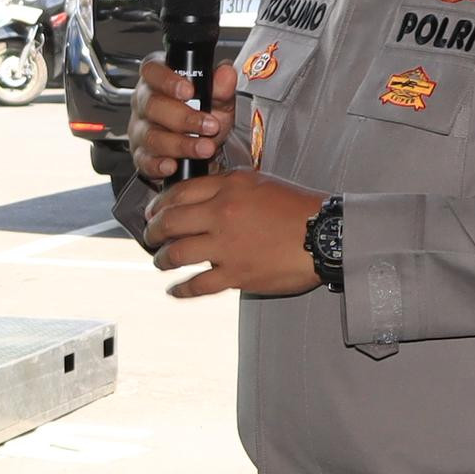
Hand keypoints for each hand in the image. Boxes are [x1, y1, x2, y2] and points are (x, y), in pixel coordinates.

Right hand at [127, 53, 235, 179]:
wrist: (204, 148)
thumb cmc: (204, 116)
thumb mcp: (220, 100)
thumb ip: (222, 87)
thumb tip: (226, 74)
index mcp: (158, 81)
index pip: (152, 71)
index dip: (167, 80)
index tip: (189, 91)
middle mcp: (144, 103)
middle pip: (151, 105)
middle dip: (183, 117)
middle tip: (209, 125)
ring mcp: (140, 130)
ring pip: (151, 135)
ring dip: (180, 143)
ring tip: (205, 148)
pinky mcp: (141, 156)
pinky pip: (144, 161)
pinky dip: (159, 164)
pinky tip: (173, 165)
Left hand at [141, 166, 324, 300]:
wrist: (324, 235)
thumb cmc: (298, 208)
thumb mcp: (261, 182)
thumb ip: (229, 185)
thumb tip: (205, 192)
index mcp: (228, 188)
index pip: (179, 193)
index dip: (159, 204)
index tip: (153, 212)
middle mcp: (221, 214)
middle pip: (170, 222)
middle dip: (153, 231)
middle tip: (150, 236)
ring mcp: (226, 246)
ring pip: (177, 253)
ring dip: (162, 259)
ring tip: (160, 262)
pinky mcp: (236, 274)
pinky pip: (198, 284)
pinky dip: (181, 290)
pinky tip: (174, 291)